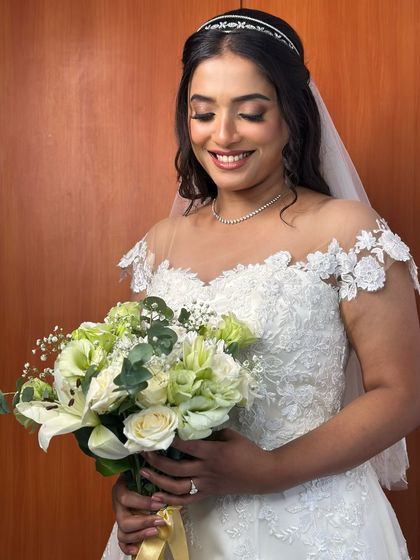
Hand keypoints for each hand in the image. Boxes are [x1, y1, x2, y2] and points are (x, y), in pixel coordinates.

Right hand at [112, 475, 168, 555]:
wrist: (132, 479)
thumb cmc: (140, 476)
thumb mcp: (142, 471)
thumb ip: (150, 475)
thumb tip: (165, 478)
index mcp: (120, 490)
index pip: (127, 498)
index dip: (143, 503)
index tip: (160, 504)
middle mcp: (118, 505)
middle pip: (124, 520)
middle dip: (144, 522)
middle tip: (160, 520)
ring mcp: (119, 518)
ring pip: (123, 533)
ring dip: (140, 535)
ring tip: (155, 532)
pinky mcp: (122, 528)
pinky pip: (121, 541)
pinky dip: (128, 547)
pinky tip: (137, 548)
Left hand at [140, 428, 273, 505]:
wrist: (262, 474)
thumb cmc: (247, 451)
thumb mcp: (230, 435)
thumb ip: (211, 433)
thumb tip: (192, 428)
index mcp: (212, 453)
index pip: (186, 446)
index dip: (170, 440)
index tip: (157, 433)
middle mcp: (206, 470)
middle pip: (175, 469)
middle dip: (157, 461)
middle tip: (143, 452)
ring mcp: (206, 484)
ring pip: (177, 487)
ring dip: (158, 481)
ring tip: (144, 474)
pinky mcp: (208, 494)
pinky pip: (186, 500)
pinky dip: (170, 500)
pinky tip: (158, 496)